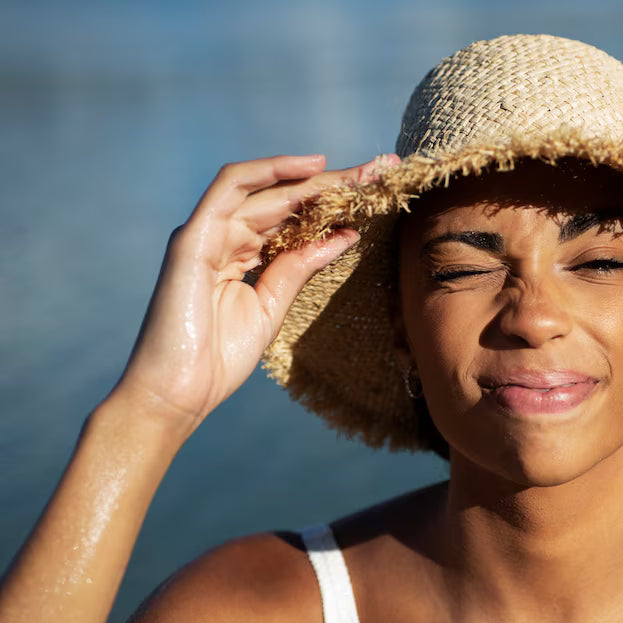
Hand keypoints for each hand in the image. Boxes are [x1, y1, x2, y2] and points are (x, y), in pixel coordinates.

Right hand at [114, 154, 396, 431]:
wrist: (178, 392)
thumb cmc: (218, 358)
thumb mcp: (273, 304)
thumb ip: (301, 266)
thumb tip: (346, 234)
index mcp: (242, 252)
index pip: (293, 216)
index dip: (335, 201)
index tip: (378, 190)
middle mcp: (225, 236)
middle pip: (285, 197)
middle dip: (336, 182)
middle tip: (382, 168)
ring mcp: (207, 233)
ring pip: (265, 189)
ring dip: (314, 177)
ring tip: (359, 172)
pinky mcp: (193, 238)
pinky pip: (229, 190)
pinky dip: (268, 172)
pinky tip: (309, 168)